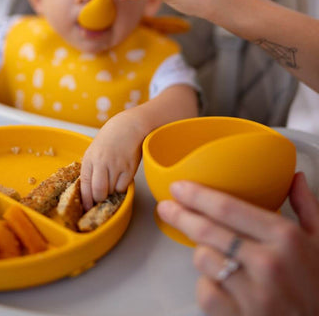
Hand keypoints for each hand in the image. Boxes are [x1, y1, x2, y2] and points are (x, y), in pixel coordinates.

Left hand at [80, 111, 143, 209]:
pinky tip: (121, 178)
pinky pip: (123, 187)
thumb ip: (91, 168)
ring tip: (112, 181)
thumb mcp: (94, 150)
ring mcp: (116, 165)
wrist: (128, 126)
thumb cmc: (110, 138)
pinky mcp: (129, 168)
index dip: (86, 200)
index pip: (85, 185)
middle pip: (98, 192)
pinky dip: (121, 187)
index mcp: (89, 159)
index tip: (87, 208)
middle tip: (100, 199)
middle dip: (99, 199)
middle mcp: (101, 162)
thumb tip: (88, 190)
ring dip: (111, 192)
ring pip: (111, 191)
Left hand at [157, 172, 318, 315]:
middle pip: (206, 231)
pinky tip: (221, 282)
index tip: (179, 188)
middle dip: (180, 215)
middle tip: (167, 207)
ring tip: (216, 254)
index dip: (196, 195)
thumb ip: (306, 207)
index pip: (227, 208)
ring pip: (202, 259)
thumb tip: (295, 178)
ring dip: (203, 253)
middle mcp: (267, 263)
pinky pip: (204, 291)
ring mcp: (252, 294)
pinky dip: (207, 284)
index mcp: (285, 238)